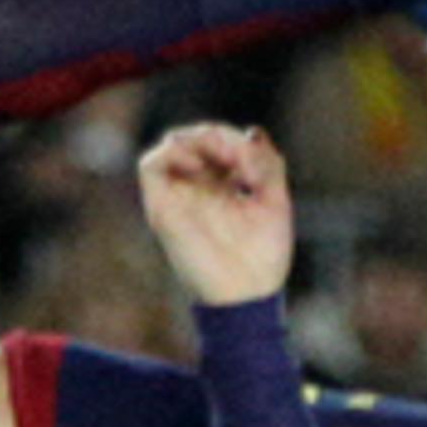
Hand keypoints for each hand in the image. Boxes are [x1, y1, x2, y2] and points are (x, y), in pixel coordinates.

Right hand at [136, 124, 295, 306]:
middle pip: (196, 139)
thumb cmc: (263, 258)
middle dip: (219, 136)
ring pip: (173, 145)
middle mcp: (197, 188)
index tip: (256, 166)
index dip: (237, 141)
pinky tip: (198, 163)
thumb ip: (268, 165)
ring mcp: (178, 196)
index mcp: (223, 187)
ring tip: (223, 154)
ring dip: (197, 139)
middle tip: (240, 155)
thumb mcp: (275, 202)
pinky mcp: (161, 207)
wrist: (245, 294)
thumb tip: (252, 131)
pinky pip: (151, 165)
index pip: (220, 144)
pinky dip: (172, 153)